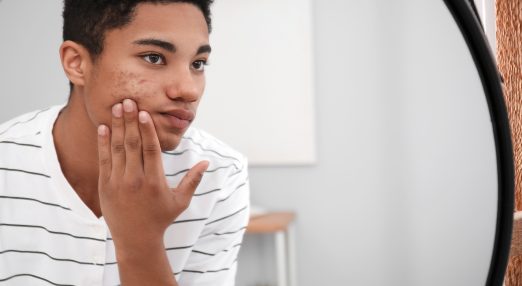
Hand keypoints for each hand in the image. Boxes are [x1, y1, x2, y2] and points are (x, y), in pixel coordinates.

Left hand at [96, 98, 207, 248]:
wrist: (136, 239)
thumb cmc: (161, 218)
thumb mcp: (181, 200)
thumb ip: (193, 180)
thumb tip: (207, 162)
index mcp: (155, 182)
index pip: (151, 150)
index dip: (147, 130)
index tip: (144, 112)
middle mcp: (135, 180)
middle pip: (132, 145)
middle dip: (130, 121)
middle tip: (128, 101)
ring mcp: (118, 183)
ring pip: (117, 149)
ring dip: (117, 126)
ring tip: (117, 107)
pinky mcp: (105, 186)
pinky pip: (104, 160)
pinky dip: (103, 143)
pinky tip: (104, 127)